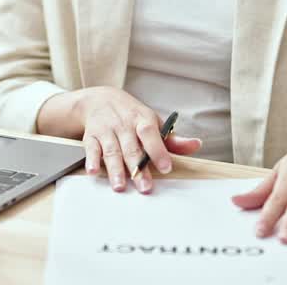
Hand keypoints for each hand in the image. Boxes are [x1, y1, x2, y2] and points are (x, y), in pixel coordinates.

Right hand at [65, 87, 201, 193]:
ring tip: (120, 186)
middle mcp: (124, 124)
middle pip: (131, 148)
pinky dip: (91, 160)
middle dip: (138, 168)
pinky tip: (94, 172)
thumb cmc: (131, 115)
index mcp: (142, 119)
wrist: (99, 99)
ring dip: (115, 169)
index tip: (166, 167)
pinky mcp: (91, 136)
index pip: (150, 133)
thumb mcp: (152, 122)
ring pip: (111, 151)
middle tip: (144, 187)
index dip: (158, 150)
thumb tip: (196, 145)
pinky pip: (91, 149)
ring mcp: (106, 130)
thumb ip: (172, 139)